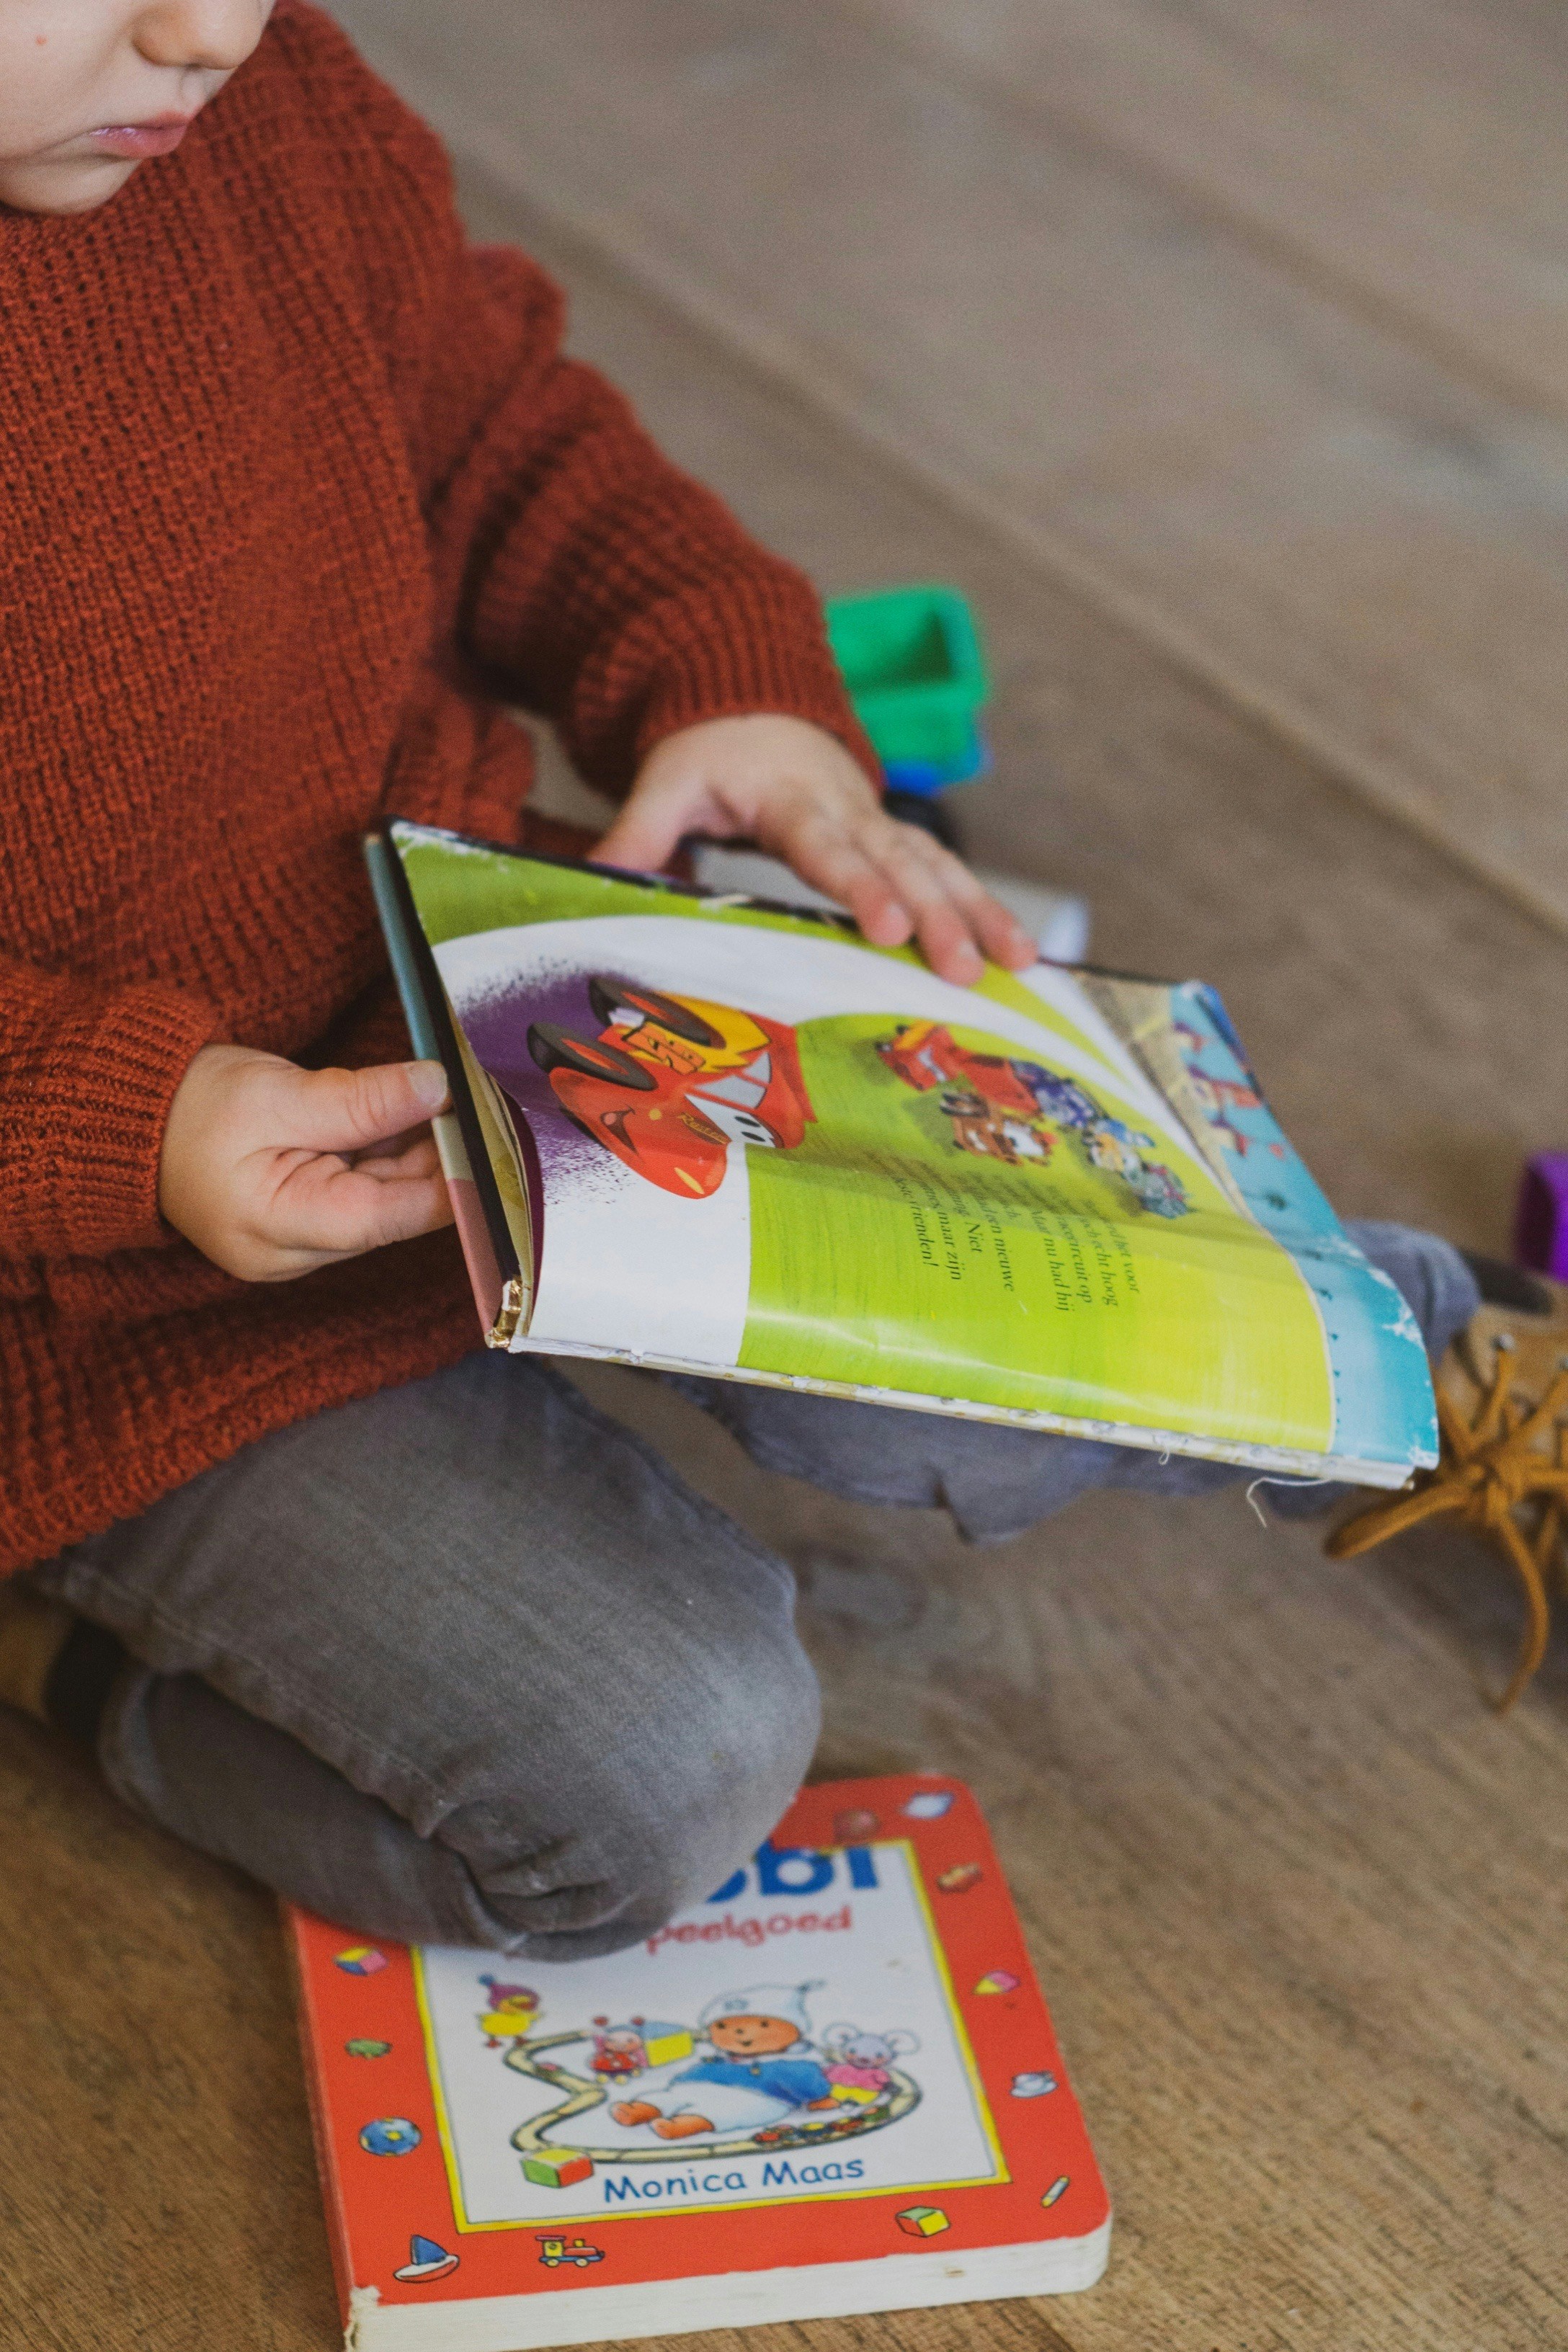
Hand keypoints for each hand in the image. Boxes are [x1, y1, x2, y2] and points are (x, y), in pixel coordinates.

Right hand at [158, 1043, 453, 1281]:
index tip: (487, 1142)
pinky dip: (388, 1155)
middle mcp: (293, 1252)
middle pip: (390, 1210)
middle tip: (477, 1106)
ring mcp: (298, 1239)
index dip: (446, 1183)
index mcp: (277, 1230)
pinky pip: (361, 1190)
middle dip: (438, 1160)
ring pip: (381, 1199)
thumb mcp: (277, 1094)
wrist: (130, 1116)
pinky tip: (418, 1117)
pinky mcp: (303, 1216)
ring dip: (418, 1154)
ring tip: (453, 1104)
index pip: (386, 1217)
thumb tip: (435, 1088)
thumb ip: (360, 1100)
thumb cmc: (187, 1108)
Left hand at [594, 714, 1035, 985]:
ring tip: (1018, 962)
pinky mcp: (897, 836)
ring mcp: (881, 822)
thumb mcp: (665, 783)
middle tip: (965, 970)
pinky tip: (1019, 953)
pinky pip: (948, 871)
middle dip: (939, 917)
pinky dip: (985, 908)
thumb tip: (593, 878)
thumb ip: (637, 833)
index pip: (829, 845)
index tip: (889, 926)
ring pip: (939, 865)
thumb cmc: (710, 753)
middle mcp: (849, 808)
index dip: (860, 884)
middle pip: (900, 864)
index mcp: (792, 797)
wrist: (756, 702)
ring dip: (979, 913)